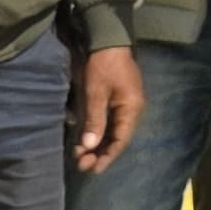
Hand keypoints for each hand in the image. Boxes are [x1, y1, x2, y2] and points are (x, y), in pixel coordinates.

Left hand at [71, 46, 144, 173]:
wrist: (108, 40)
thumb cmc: (102, 66)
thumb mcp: (96, 93)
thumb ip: (94, 120)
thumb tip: (89, 146)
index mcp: (131, 109)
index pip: (120, 140)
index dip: (107, 156)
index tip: (92, 169)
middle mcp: (131, 110)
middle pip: (117, 138)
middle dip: (99, 153)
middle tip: (80, 164)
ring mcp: (125, 104)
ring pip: (112, 131)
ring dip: (96, 144)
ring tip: (79, 155)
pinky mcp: (116, 99)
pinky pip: (109, 122)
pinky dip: (97, 132)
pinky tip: (84, 139)